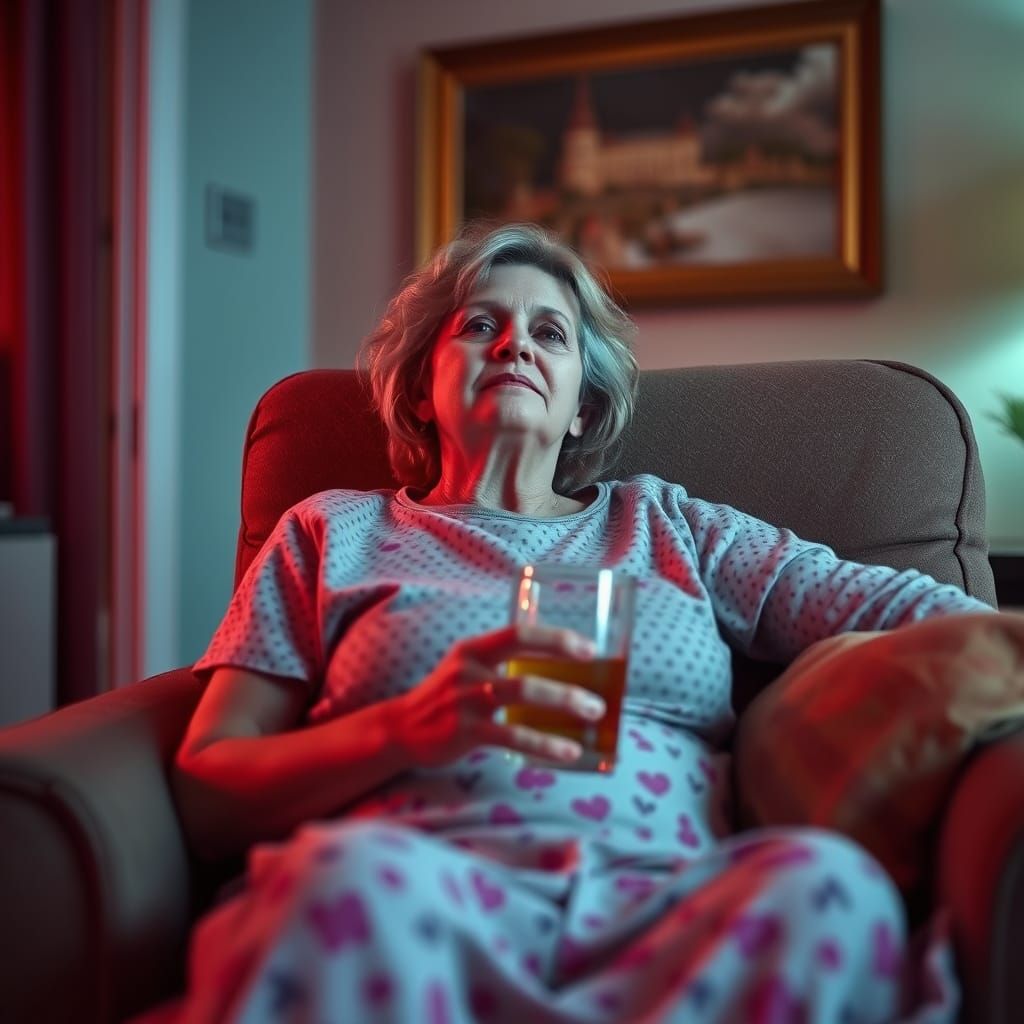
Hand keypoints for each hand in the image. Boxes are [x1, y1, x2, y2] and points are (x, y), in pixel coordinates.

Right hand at [387, 624, 606, 767]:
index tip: (589, 648)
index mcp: (474, 648)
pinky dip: (544, 743)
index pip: (520, 632)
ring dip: (563, 700)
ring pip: (521, 692)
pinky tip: (568, 752)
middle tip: (598, 695)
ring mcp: (465, 699)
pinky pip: (512, 736)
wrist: (401, 730)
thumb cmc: (447, 700)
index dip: (556, 638)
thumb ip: (504, 666)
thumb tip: (560, 672)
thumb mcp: (469, 670)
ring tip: (592, 713)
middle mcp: (469, 668)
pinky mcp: (464, 731)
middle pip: (524, 661)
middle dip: (566, 674)